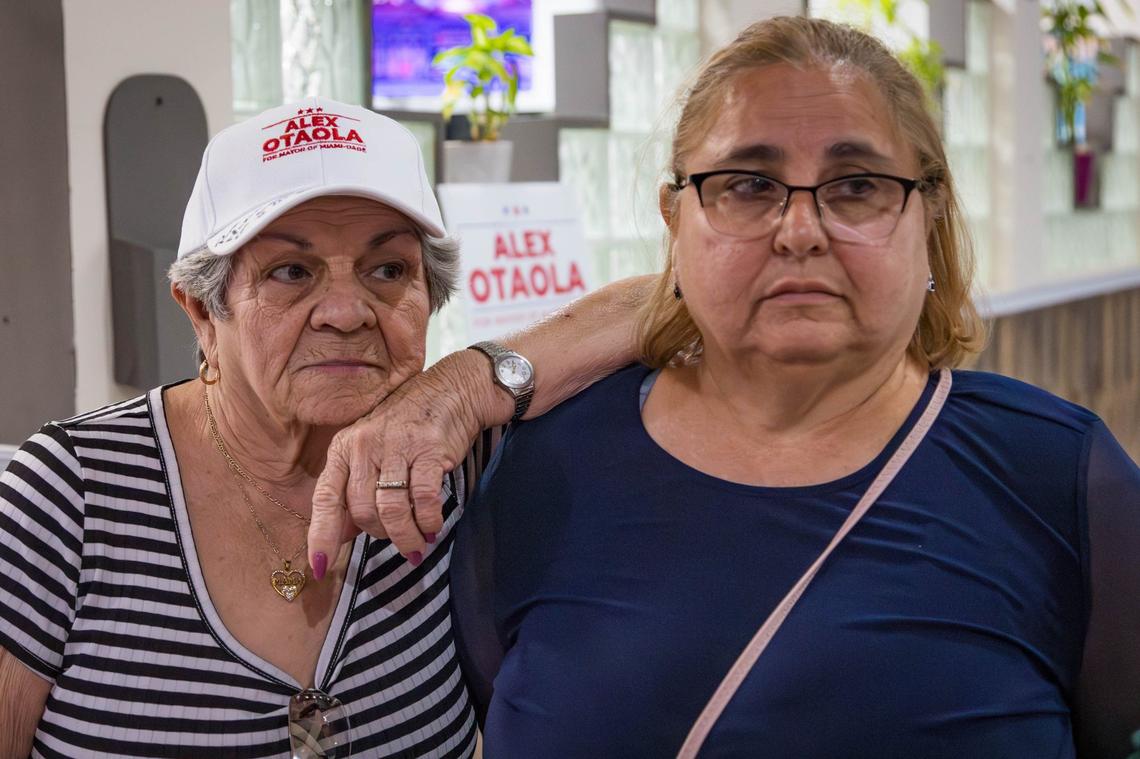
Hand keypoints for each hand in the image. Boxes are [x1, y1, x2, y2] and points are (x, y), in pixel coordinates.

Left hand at [307, 350, 502, 574]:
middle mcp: (364, 445)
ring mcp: (396, 445)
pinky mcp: (428, 448)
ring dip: (405, 536)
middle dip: (380, 535)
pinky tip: (433, 526)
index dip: (322, 535)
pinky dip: (428, 520)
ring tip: (417, 544)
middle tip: (398, 539)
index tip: (321, 566)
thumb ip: (356, 490)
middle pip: (362, 510)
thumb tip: (342, 535)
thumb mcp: (373, 450)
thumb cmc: (410, 425)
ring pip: (391, 509)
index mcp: (345, 448)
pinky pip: (422, 498)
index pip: (325, 498)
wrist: (453, 390)